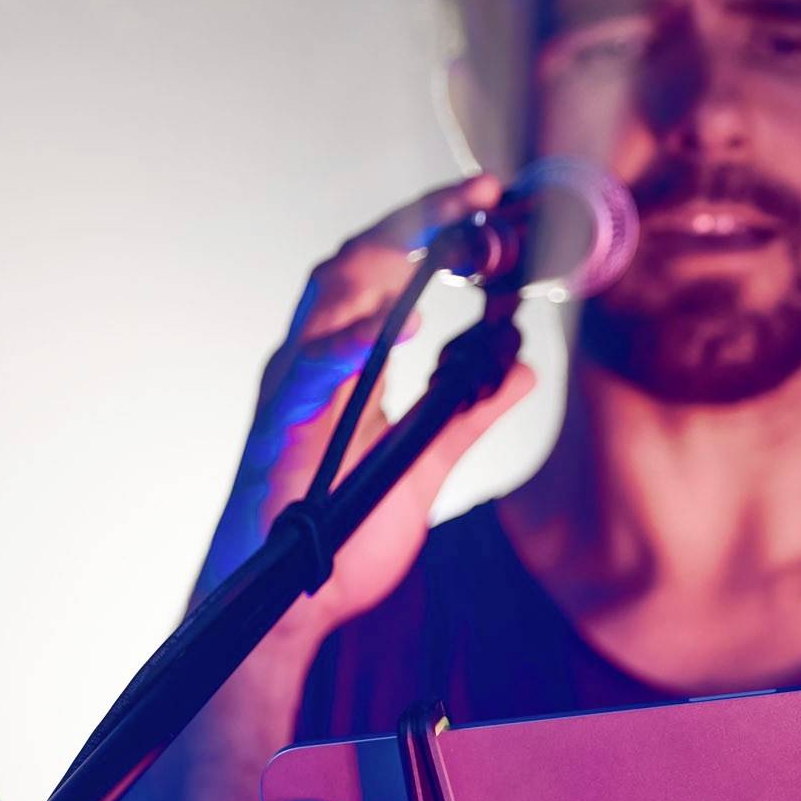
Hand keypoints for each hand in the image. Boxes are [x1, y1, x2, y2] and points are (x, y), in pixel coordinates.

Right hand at [201, 173, 536, 664]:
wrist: (285, 605)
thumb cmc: (338, 537)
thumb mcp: (425, 467)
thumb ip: (468, 414)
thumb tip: (518, 368)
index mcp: (348, 363)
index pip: (390, 270)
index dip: (436, 229)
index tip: (490, 200)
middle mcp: (316, 360)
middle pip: (360, 259)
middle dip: (420, 220)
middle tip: (481, 196)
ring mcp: (295, 390)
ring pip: (330, 295)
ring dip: (390, 258)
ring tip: (449, 238)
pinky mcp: (281, 430)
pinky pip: (311, 372)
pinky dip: (351, 345)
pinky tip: (395, 329)